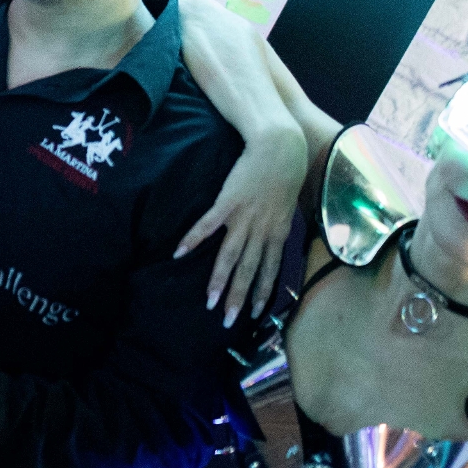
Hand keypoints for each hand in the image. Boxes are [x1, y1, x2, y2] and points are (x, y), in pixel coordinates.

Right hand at [176, 121, 305, 327]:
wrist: (279, 146)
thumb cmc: (285, 170)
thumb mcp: (288, 201)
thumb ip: (278, 220)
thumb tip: (273, 234)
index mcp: (278, 231)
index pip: (270, 270)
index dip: (262, 292)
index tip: (256, 314)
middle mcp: (261, 230)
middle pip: (248, 270)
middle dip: (239, 298)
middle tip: (228, 321)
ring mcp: (243, 217)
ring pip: (230, 257)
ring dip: (219, 281)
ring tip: (208, 301)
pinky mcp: (227, 202)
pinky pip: (207, 226)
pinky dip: (193, 240)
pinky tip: (179, 253)